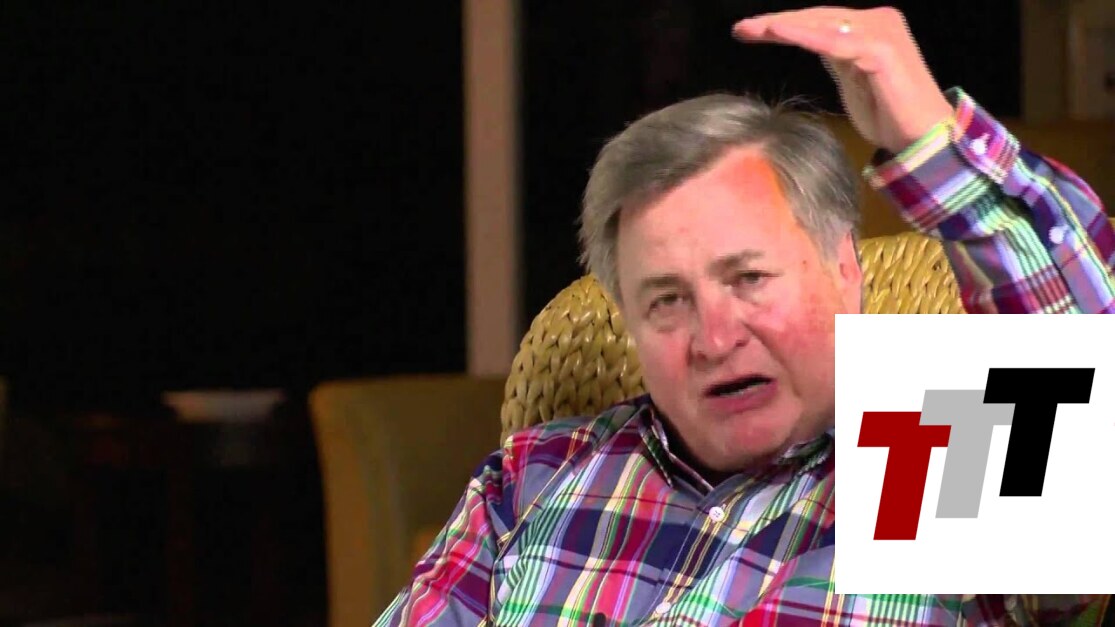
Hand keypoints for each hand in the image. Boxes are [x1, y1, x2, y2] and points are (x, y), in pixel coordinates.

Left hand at [732, 6, 952, 153]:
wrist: (922, 137)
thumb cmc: (888, 114)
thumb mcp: (851, 80)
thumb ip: (835, 58)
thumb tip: (810, 42)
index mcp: (869, 27)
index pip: (818, 21)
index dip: (783, 25)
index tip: (749, 32)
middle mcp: (876, 21)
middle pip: (816, 17)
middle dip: (776, 23)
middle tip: (741, 30)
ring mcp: (880, 32)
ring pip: (821, 24)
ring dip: (783, 26)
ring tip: (753, 29)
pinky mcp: (880, 50)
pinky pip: (833, 41)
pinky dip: (804, 36)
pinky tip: (778, 33)